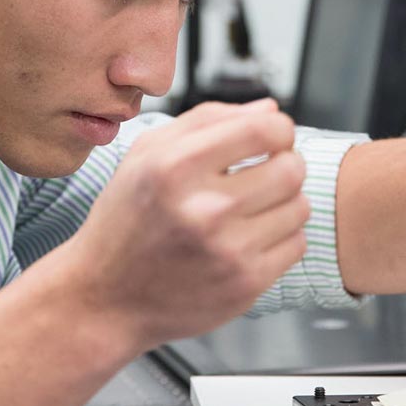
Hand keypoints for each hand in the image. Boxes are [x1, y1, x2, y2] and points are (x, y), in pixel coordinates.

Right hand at [63, 98, 309, 349]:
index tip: (269, 138)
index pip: (268, 129)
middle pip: (293, 168)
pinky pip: (296, 245)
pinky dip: (280, 238)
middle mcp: (204, 208)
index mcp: (176, 166)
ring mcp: (227, 250)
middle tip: (263, 173)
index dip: (279, 128)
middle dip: (285, 164)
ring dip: (284, 202)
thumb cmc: (125, 220)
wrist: (105, 297)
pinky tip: (250, 238)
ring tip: (252, 208)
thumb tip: (269, 108)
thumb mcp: (146, 154)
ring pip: (300, 207)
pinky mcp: (245, 284)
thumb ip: (207, 120)